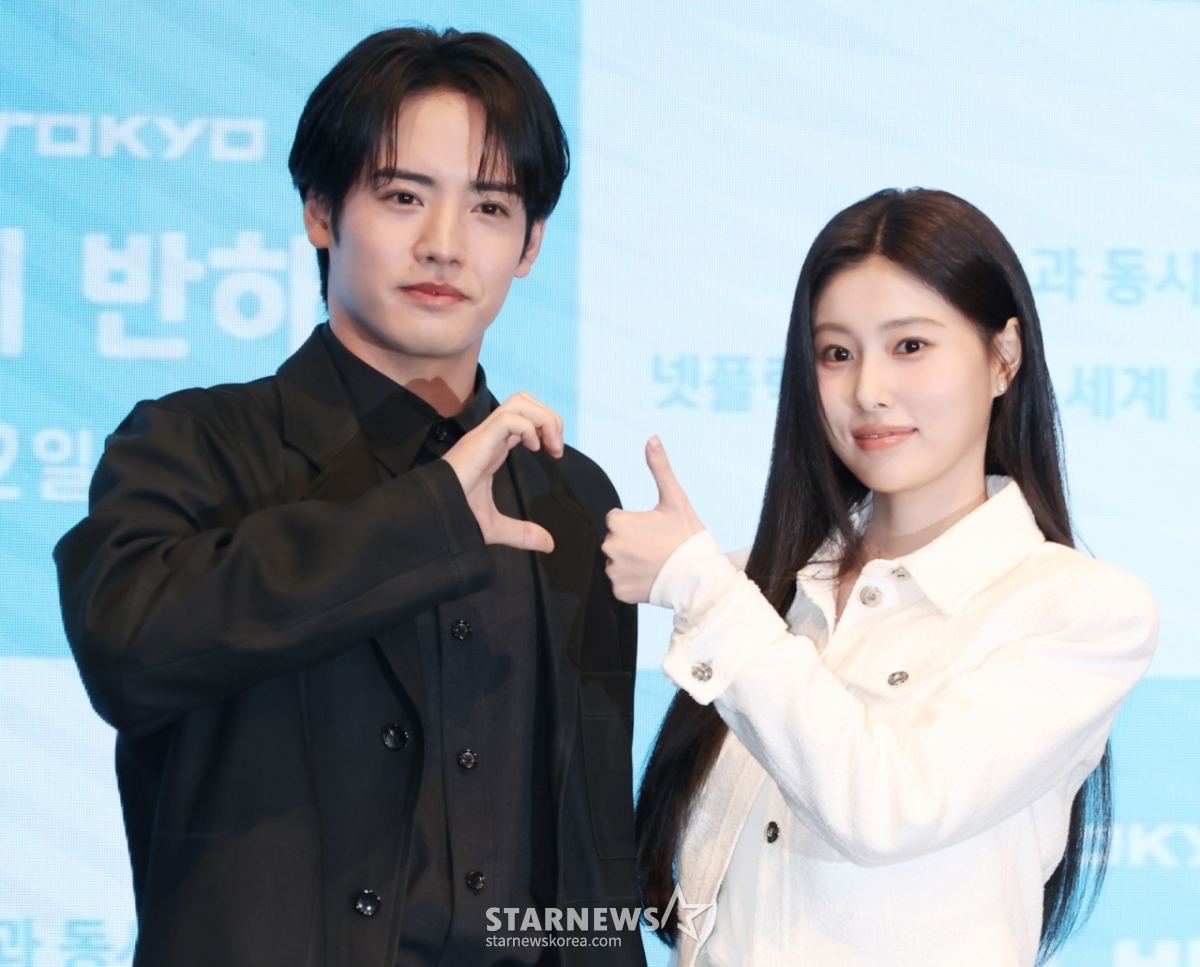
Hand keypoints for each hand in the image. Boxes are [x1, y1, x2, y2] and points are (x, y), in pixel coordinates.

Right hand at [442, 392, 562, 552]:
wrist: (432, 516)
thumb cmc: (455, 515)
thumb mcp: (496, 527)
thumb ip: (522, 533)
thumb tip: (548, 544)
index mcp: (494, 447)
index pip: (523, 418)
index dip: (545, 428)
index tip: (555, 454)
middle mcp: (490, 436)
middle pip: (524, 400)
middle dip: (548, 417)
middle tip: (555, 447)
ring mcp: (484, 435)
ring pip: (519, 402)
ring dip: (542, 418)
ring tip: (548, 446)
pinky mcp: (479, 440)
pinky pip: (509, 418)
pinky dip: (528, 427)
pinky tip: (533, 448)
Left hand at [602, 436, 704, 602]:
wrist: (700, 576)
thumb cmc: (687, 535)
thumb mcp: (675, 498)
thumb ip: (659, 467)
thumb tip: (651, 438)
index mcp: (617, 523)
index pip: (616, 520)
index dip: (635, 523)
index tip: (653, 530)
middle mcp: (609, 547)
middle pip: (614, 541)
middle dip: (630, 542)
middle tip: (655, 547)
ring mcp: (613, 571)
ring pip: (615, 562)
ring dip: (629, 563)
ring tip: (653, 563)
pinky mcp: (619, 592)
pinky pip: (619, 583)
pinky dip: (631, 582)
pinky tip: (649, 578)